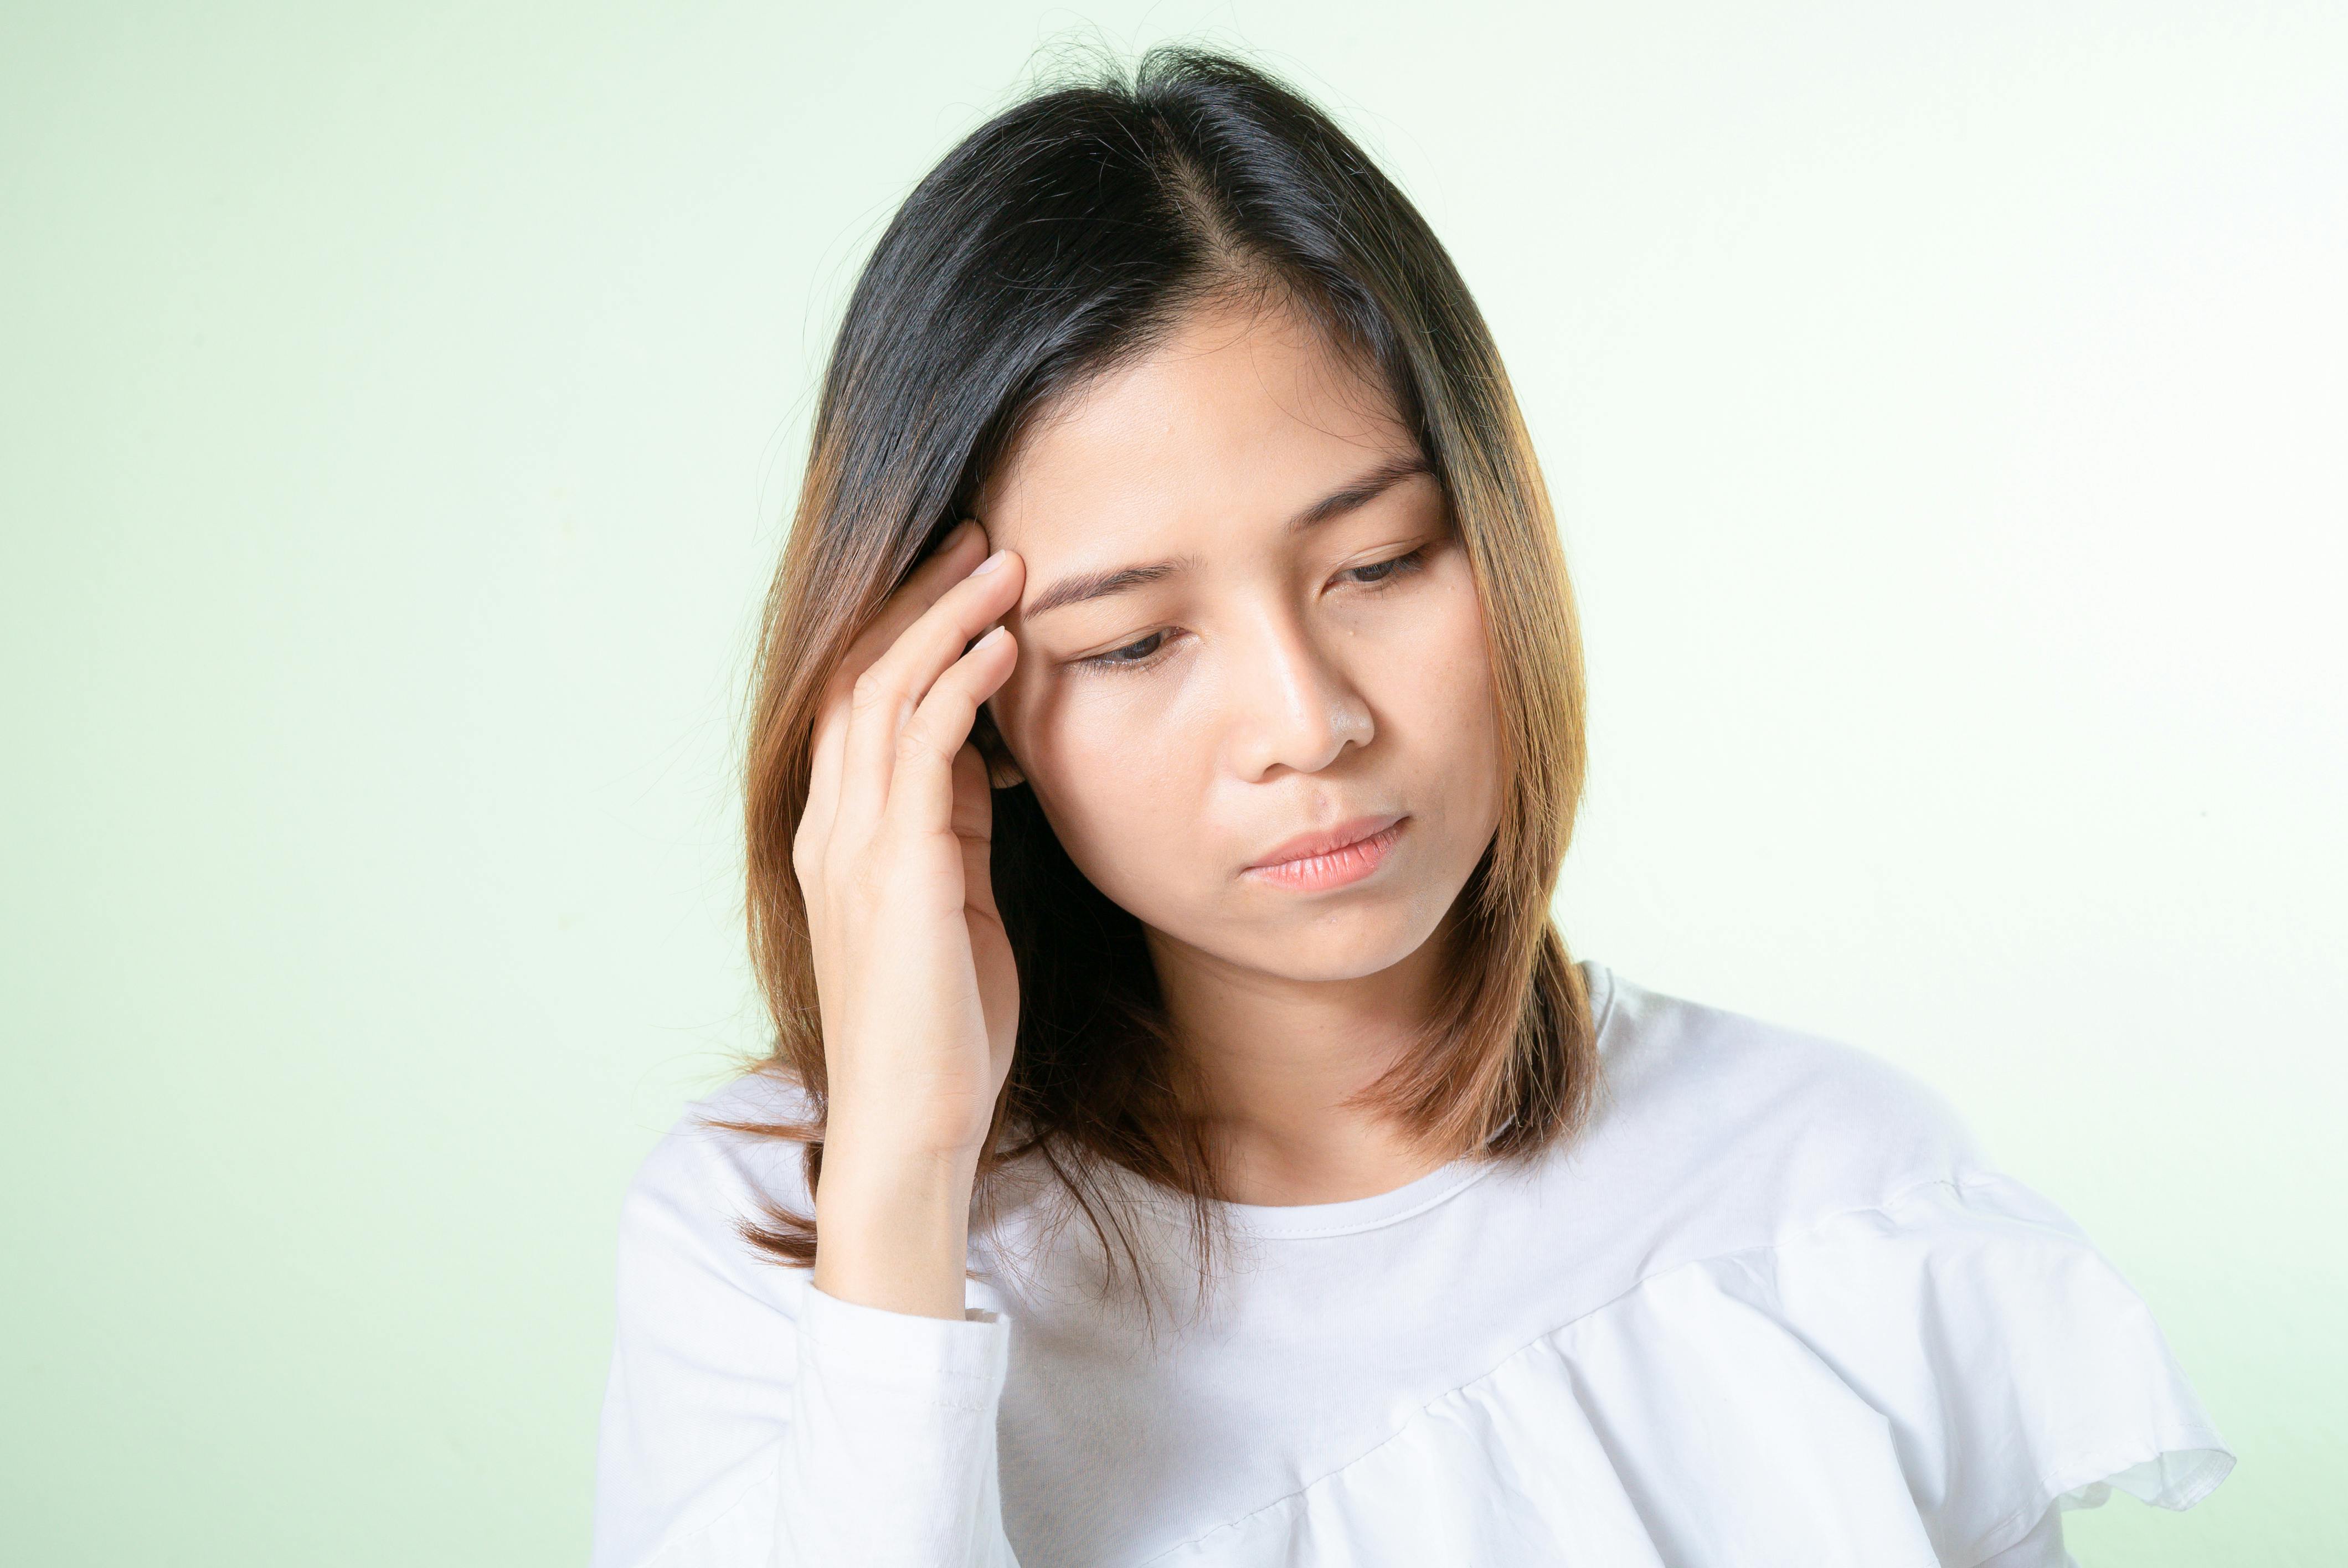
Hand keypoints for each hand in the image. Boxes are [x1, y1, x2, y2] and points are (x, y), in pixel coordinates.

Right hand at [795, 518, 1025, 1315]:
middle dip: (919, 599)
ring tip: (1004, 562)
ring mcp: (854, 846)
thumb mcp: (953, 904)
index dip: (908, 632)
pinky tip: (1004, 643)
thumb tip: (983, 755)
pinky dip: (960, 683)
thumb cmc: (945, 1030)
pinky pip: (920, 747)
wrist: (915, 1127)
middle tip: (980, 535)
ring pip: (885, 694)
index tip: (966, 577)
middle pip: (860, 674)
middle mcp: (832, 829)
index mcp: (841, 838)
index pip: (860, 703)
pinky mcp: (895, 870)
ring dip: (946, 619)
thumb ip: (953, 828)